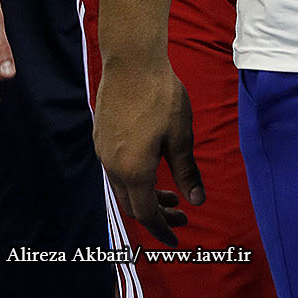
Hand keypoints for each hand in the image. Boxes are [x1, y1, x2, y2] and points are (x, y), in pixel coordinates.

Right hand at [94, 61, 204, 245]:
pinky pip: (116, 168)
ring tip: (170, 190)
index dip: (162, 229)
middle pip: (132, 204)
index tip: (177, 237)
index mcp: (133, 170)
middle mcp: (112, 165)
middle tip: (180, 213)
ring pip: (123, 186)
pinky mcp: (101, 135)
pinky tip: (151, 164)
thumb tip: (196, 201)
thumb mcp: (180, 135)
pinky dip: (134, 177)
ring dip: (145, 194)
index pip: (146, 214)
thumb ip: (186, 171)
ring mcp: (103, 150)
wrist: (132, 60)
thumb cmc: (161, 95)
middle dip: (156, 214)